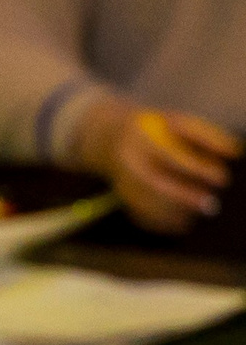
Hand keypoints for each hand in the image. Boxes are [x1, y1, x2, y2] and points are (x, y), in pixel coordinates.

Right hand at [73, 97, 240, 231]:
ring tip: (201, 212)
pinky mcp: (122, 199)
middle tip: (212, 205)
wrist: (110, 138)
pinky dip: (166, 223)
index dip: (198, 170)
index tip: (223, 177)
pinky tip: (184, 222)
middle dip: (186, 198)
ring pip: (150, 205)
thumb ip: (206, 134)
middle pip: (156, 185)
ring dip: (178, 212)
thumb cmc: (156, 129)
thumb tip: (235, 152)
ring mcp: (121, 183)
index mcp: (141, 139)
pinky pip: (144, 218)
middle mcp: (127, 163)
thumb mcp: (178, 121)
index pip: (170, 157)